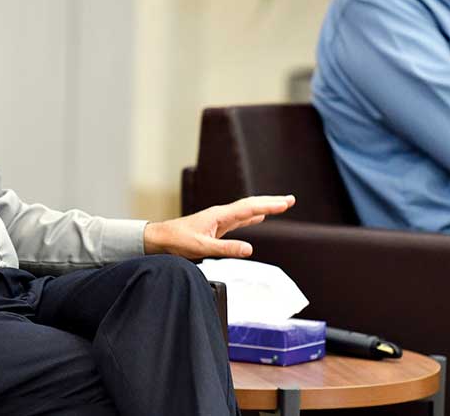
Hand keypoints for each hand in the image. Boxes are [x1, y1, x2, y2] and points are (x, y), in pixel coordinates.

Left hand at [143, 195, 294, 258]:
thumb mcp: (202, 247)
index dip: (268, 205)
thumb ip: (226, 248)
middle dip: (271, 202)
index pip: (249, 208)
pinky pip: (240, 219)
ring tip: (281, 204)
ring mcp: (219, 219)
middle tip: (290, 200)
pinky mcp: (216, 226)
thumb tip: (249, 249)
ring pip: (246, 210)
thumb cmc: (176, 241)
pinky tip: (258, 216)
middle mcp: (221, 214)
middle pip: (251, 204)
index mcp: (219, 215)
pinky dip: (252, 216)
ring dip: (264, 207)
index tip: (285, 203)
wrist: (159, 239)